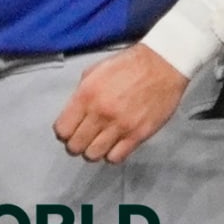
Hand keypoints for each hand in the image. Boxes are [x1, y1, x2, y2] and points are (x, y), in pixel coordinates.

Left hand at [53, 45, 188, 163]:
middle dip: (74, 145)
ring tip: (97, 143)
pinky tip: (113, 145)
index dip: (63, 133)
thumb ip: (80, 95)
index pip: (62, 129)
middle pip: (75, 146)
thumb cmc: (127, 66)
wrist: (162, 66)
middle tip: (81, 139)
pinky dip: (111, 155)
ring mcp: (120, 126)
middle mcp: (101, 113)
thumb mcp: (93, 72)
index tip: (67, 131)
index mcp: (86, 96)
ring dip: (92, 151)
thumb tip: (72, 114)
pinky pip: (116, 157)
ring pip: (93, 155)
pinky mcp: (138, 135)